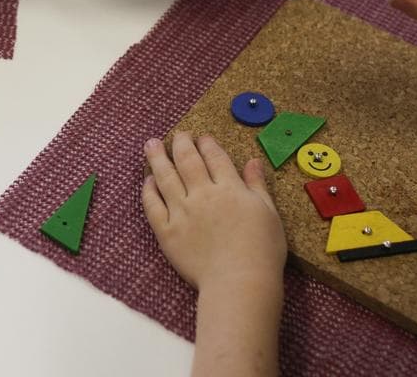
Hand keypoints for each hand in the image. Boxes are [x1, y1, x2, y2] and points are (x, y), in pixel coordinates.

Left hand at [142, 132, 285, 291]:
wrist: (240, 282)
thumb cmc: (262, 251)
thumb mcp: (268, 213)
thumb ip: (257, 185)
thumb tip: (253, 161)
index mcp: (229, 188)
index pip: (215, 158)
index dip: (207, 144)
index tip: (201, 137)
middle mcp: (203, 195)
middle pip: (187, 161)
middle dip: (181, 143)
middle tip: (177, 135)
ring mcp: (182, 212)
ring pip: (165, 177)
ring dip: (157, 158)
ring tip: (151, 145)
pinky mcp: (167, 232)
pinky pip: (153, 206)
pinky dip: (148, 191)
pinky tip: (147, 181)